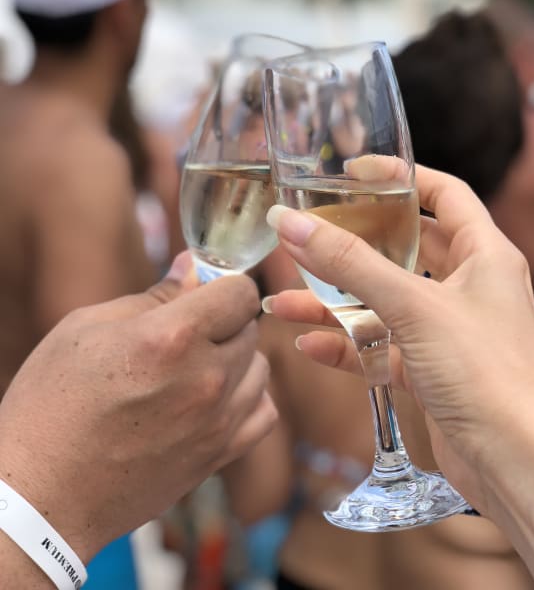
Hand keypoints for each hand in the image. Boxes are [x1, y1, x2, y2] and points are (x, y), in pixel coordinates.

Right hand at [0, 253, 275, 562]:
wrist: (41, 494)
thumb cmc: (51, 404)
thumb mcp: (87, 329)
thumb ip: (152, 296)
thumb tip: (193, 268)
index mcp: (172, 337)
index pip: (240, 292)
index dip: (223, 285)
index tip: (204, 292)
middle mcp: (206, 379)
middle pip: (249, 328)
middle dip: (223, 321)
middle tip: (185, 332)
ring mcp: (217, 423)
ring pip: (259, 368)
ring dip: (235, 359)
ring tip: (194, 367)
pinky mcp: (217, 457)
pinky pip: (263, 414)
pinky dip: (248, 399)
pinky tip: (216, 398)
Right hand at [265, 165, 533, 518]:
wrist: (517, 464)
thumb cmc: (486, 373)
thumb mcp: (414, 306)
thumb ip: (350, 264)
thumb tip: (290, 224)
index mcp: (484, 254)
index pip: (443, 193)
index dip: (400, 178)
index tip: (353, 172)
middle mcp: (469, 287)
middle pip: (405, 247)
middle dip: (356, 243)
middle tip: (311, 234)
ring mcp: (448, 331)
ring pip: (384, 302)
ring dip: (336, 301)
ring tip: (286, 299)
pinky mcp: (430, 372)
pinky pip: (381, 347)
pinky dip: (347, 344)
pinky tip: (310, 345)